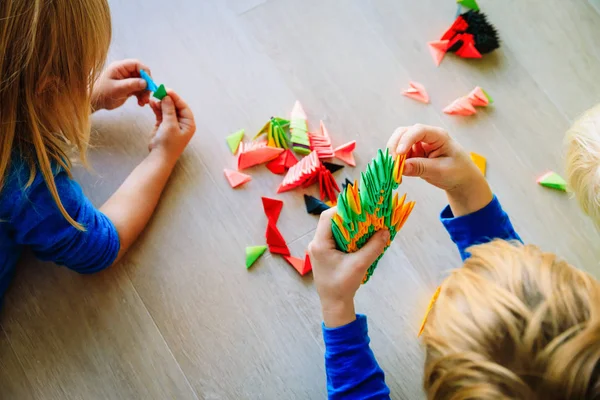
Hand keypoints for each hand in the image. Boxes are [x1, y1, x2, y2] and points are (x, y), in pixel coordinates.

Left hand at [91, 59, 150, 110]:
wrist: (95, 101)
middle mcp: (125, 72)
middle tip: (147, 95)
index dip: (145, 72)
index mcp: (120, 67)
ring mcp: (127, 79)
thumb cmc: (102, 93)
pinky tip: (140, 103)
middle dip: (146, 85)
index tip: (148, 83)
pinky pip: (139, 90)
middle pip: (141, 74)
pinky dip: (142, 96)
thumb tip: (145, 82)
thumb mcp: (117, 89)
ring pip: (142, 83)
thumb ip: (131, 84)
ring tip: (143, 102)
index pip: (137, 64)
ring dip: (145, 92)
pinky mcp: (129, 87)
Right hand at [148, 90, 195, 163]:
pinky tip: (152, 103)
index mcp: (188, 123)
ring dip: (161, 103)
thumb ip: (169, 110)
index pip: (183, 107)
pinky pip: (161, 113)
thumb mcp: (170, 125)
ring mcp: (172, 123)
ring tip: (153, 99)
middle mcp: (182, 123)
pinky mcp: (163, 125)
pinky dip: (157, 108)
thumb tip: (167, 97)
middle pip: (175, 106)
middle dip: (167, 99)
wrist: (159, 157)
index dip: (175, 98)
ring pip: (167, 109)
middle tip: (159, 92)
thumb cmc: (168, 144)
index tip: (167, 90)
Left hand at [308, 207, 389, 327]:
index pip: (328, 217)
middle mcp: (317, 243)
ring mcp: (320, 248)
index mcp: (320, 244)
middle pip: (331, 221)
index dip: (343, 209)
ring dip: (349, 225)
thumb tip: (386, 231)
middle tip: (365, 214)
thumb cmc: (343, 286)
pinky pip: (336, 237)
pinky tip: (360, 236)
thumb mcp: (359, 265)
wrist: (334, 304)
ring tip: (365, 223)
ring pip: (334, 229)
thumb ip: (373, 247)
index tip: (360, 207)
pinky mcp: (325, 253)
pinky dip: (348, 234)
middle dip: (349, 216)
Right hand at [386, 124, 491, 216]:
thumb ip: (420, 167)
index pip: (419, 131)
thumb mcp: (440, 171)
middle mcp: (426, 136)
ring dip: (394, 155)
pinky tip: (397, 171)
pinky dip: (396, 161)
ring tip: (395, 169)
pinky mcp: (413, 153)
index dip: (406, 140)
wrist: (460, 179)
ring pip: (398, 142)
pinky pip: (400, 154)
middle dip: (395, 146)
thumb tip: (401, 167)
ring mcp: (418, 144)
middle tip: (392, 163)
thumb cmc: (456, 172)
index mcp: (438, 136)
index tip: (399, 154)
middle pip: (404, 132)